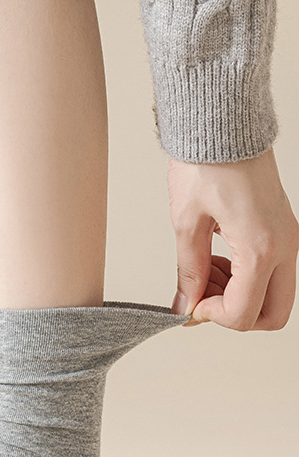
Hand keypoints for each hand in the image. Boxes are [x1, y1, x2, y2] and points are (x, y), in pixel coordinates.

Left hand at [166, 147, 298, 330]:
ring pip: (274, 297)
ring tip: (204, 274)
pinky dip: (244, 280)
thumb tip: (184, 306)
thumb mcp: (187, 224)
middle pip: (272, 314)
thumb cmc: (206, 164)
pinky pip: (271, 274)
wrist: (224, 123)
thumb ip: (188, 271)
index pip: (242, 313)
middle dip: (234, 317)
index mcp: (260, 247)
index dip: (211, 318)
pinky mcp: (281, 231)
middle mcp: (284, 246)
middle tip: (202, 298)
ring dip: (238, 298)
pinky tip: (216, 262)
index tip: (188, 305)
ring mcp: (287, 239)